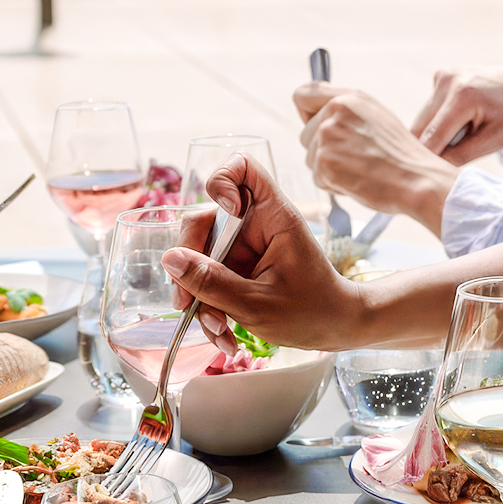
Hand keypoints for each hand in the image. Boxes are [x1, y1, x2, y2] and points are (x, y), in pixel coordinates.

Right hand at [163, 152, 361, 352]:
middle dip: (188, 266)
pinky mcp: (236, 268)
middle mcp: (255, 225)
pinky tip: (224, 335)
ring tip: (219, 330)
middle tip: (188, 304)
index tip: (224, 214)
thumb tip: (169, 258)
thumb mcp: (257, 303)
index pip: (243, 167)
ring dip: (198, 298)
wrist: (333, 328)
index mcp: (274, 216)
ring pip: (197, 257)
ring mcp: (243, 247)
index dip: (222, 181)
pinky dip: (209, 308)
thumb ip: (212, 282)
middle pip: (202, 222)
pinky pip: (206, 279)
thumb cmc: (311, 310)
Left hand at [294, 82, 458, 232]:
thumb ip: (347, 111)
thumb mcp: (377, 117)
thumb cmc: (401, 154)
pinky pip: (318, 178)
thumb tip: (318, 116)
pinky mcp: (325, 162)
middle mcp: (335, 112)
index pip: (302, 95)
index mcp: (349, 98)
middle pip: (305, 134)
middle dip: (323, 149)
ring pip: (311, 158)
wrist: (417, 179)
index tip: (320, 126)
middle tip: (353, 157)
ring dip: (329, 169)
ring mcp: (328, 137)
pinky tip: (358, 181)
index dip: (307, 114)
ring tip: (360, 169)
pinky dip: (335, 185)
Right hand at [408, 62, 502, 163]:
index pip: (431, 137)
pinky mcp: (442, 76)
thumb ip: (461, 155)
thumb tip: (432, 169)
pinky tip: (462, 124)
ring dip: (434, 135)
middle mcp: (447, 80)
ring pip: (422, 119)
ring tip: (463, 139)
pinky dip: (440, 122)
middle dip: (429, 148)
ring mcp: (443, 75)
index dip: (427, 161)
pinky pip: (430, 109)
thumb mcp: (495, 140)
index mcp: (462, 95)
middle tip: (442, 166)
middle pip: (420, 128)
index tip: (424, 180)